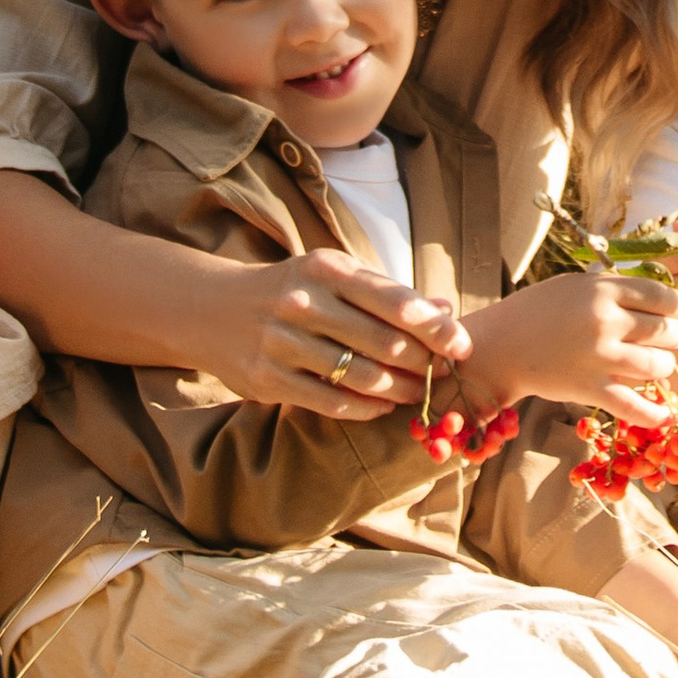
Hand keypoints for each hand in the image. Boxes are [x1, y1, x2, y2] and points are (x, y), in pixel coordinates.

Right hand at [213, 249, 467, 416]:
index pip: (394, 301)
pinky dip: (364, 408)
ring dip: (399, 390)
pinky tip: (381, 406)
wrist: (215, 309)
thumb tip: (445, 311)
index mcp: (326, 269)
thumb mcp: (335, 277)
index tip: (462, 346)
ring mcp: (282, 343)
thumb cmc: (293, 290)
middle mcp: (303, 303)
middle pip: (382, 342)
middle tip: (444, 375)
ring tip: (419, 394)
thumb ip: (388, 294)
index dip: (434, 328)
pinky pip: (330, 401)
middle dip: (422, 363)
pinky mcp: (268, 380)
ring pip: (360, 376)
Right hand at [466, 267, 677, 423]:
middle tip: (663, 340)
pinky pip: (635, 407)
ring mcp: (599, 358)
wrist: (501, 345)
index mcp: (603, 290)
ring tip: (652, 365)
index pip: (665, 297)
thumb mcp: (578, 285)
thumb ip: (617, 290)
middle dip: (672, 337)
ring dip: (663, 367)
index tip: (676, 313)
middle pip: (667, 332)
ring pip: (659, 366)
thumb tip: (662, 298)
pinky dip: (655, 414)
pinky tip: (665, 414)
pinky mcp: (590, 390)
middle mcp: (605, 322)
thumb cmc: (540, 310)